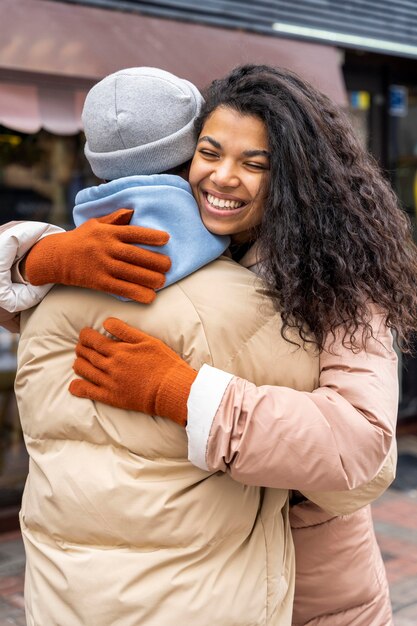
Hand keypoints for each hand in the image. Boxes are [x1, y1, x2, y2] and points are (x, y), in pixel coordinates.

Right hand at [25, 209, 170, 302]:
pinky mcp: (98, 281)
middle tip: (169, 266)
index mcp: (108, 232)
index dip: (151, 236)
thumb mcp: (96, 224)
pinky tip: (150, 296)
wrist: (56, 257)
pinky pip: (121, 288)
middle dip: (155, 261)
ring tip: (162, 281)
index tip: (167, 239)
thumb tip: (133, 211)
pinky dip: (136, 293)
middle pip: (135, 255)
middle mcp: (106, 248)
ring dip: (149, 278)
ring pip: (130, 273)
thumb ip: (115, 219)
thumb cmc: (82, 239)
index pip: (133, 233)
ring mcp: (102, 265)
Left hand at [69, 317, 196, 425]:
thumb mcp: (148, 340)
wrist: (171, 389)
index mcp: (119, 350)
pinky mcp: (112, 397)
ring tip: (80, 360)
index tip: (85, 334)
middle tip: (82, 346)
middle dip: (81, 348)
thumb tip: (106, 323)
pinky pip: (89, 392)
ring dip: (79, 363)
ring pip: (85, 370)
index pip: (93, 340)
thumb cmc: (163, 363)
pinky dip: (78, 388)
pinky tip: (74, 385)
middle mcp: (111, 366)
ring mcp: (110, 382)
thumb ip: (125, 331)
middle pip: (86, 354)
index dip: (85, 335)